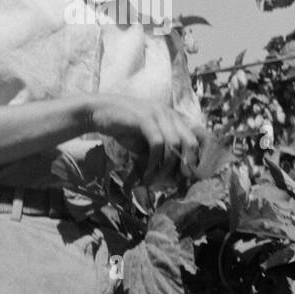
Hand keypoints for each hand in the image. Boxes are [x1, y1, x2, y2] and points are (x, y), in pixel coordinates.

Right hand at [85, 94, 209, 186]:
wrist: (98, 112)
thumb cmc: (123, 128)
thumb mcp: (146, 142)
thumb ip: (160, 154)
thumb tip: (175, 178)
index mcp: (173, 118)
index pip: (196, 138)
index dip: (196, 159)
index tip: (188, 177)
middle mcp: (168, 114)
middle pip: (190, 141)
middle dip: (187, 165)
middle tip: (178, 181)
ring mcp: (157, 114)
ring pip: (173, 145)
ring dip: (166, 168)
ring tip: (155, 181)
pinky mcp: (144, 118)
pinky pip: (157, 143)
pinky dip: (153, 162)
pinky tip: (146, 174)